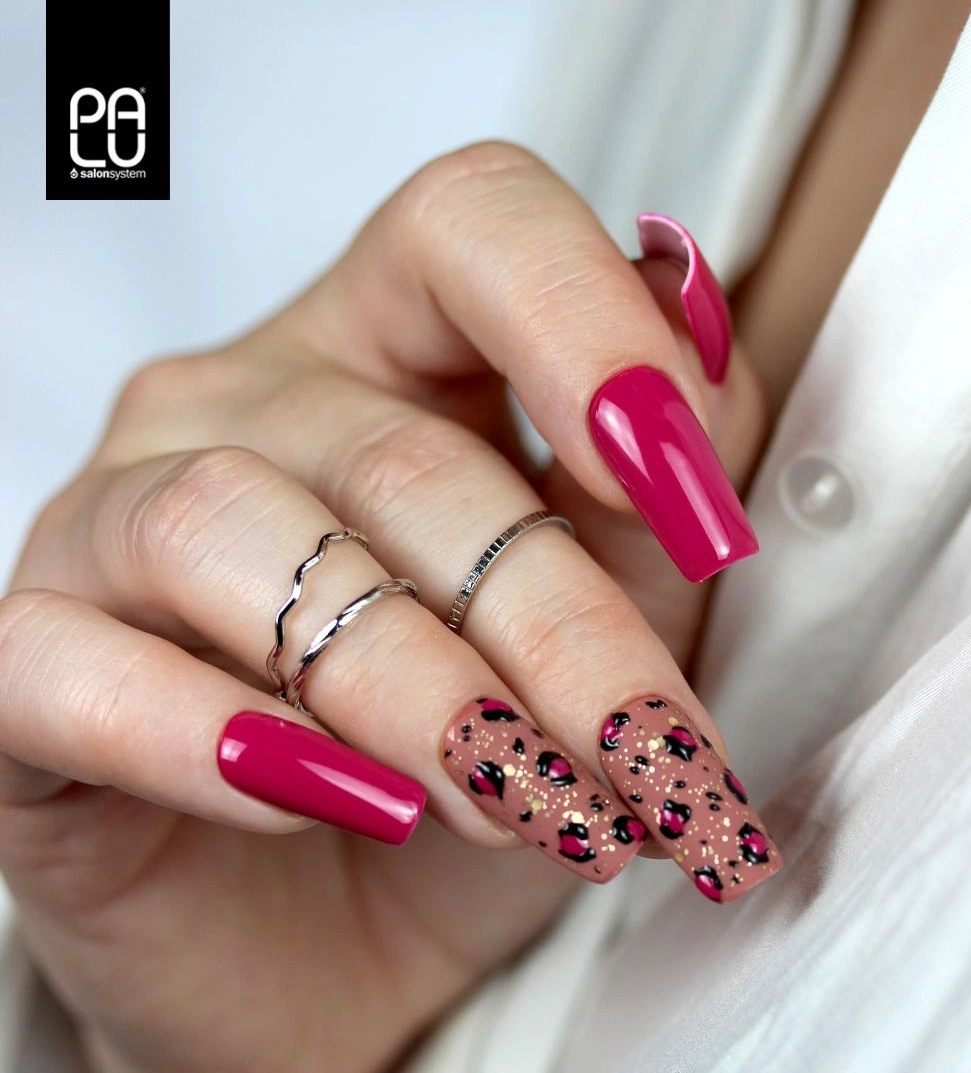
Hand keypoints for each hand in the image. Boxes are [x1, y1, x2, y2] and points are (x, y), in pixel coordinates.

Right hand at [1, 142, 776, 1071]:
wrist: (339, 945)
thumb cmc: (478, 767)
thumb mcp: (602, 619)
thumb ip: (647, 481)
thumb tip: (702, 318)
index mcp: (390, 354)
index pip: (473, 227)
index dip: (591, 330)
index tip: (696, 510)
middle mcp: (242, 407)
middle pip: (404, 457)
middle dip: (559, 633)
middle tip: (652, 765)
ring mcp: (113, 521)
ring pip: (234, 533)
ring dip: (413, 695)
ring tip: (522, 808)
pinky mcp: (30, 660)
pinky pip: (73, 664)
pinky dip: (208, 740)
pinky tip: (324, 806)